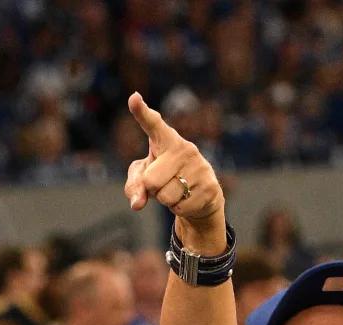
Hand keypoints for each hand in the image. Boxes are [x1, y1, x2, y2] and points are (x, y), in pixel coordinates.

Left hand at [123, 92, 223, 247]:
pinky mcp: (209, 186)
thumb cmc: (166, 181)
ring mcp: (199, 166)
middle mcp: (185, 148)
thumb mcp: (144, 180)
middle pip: (151, 180)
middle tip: (164, 184)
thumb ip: (134, 186)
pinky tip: (188, 200)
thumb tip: (137, 204)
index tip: (133, 98)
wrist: (200, 199)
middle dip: (152, 190)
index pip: (152, 125)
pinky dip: (179, 209)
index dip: (141, 112)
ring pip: (166, 196)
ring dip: (166, 201)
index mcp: (166, 140)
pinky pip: (180, 207)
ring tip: (177, 191)